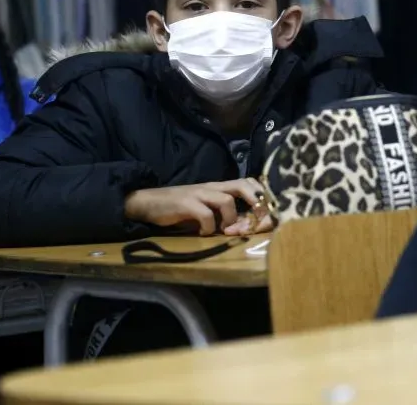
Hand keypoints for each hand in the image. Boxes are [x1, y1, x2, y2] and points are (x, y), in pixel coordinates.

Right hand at [124, 178, 265, 235]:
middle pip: (242, 184)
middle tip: (258, 220)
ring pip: (227, 200)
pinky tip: (203, 234)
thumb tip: (245, 226)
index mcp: (218, 187)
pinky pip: (205, 215)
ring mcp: (199, 193)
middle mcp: (211, 187)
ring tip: (224, 231)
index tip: (268, 212)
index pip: (247, 182)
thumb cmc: (178, 207)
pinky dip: (209, 228)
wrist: (147, 203)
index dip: (261, 195)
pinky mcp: (186, 204)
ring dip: (230, 219)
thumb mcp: (204, 208)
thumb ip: (222, 214)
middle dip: (256, 201)